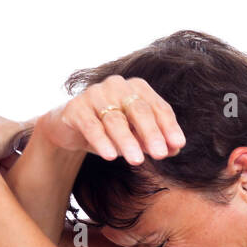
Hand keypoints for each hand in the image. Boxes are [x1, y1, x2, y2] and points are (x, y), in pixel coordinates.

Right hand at [37, 75, 184, 164]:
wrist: (69, 128)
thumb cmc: (108, 130)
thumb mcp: (134, 136)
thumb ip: (153, 141)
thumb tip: (174, 149)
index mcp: (137, 88)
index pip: (158, 107)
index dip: (169, 126)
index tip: (177, 145)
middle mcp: (117, 86)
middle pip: (138, 110)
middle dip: (151, 133)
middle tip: (160, 154)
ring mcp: (94, 94)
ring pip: (115, 120)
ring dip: (127, 141)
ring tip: (136, 161)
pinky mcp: (76, 108)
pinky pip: (91, 126)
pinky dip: (102, 141)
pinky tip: (110, 156)